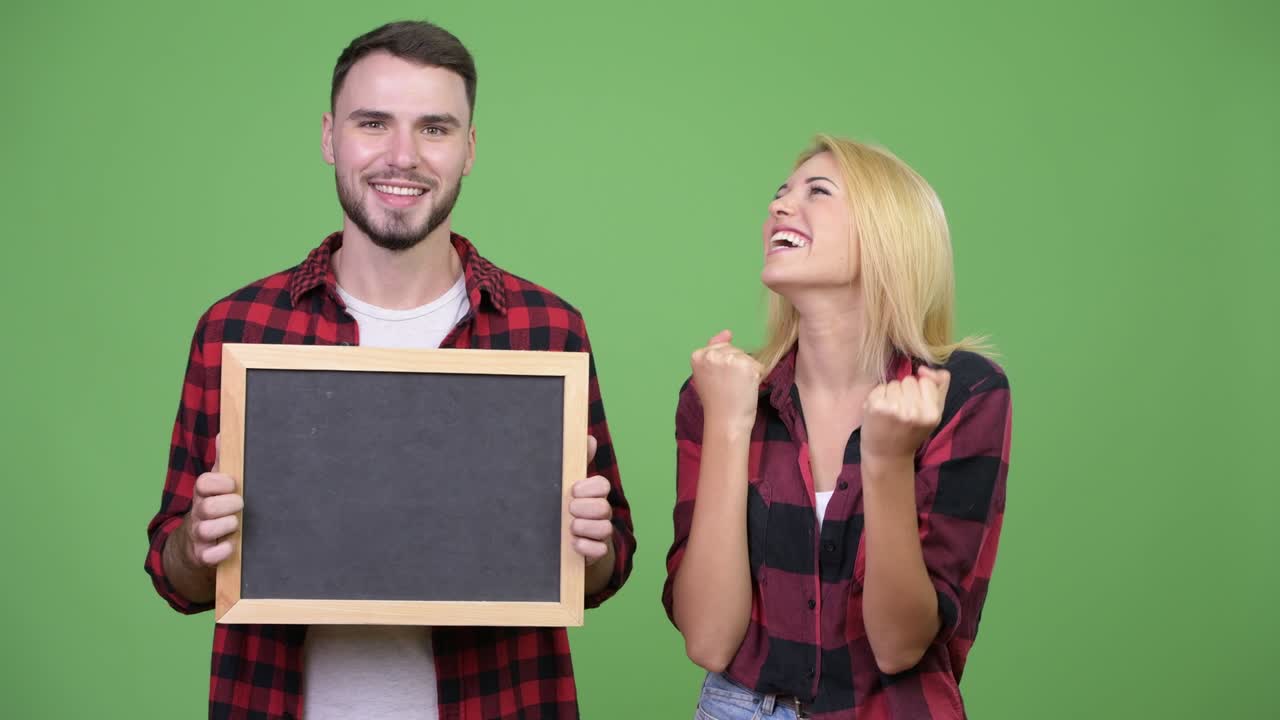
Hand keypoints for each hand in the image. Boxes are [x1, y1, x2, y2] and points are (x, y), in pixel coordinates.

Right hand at [181, 435, 243, 567]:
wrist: (194, 544)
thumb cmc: (213, 509)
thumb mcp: (216, 486)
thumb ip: (222, 463)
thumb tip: (224, 433)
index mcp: (203, 495)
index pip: (203, 483)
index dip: (219, 482)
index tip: (232, 484)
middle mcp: (198, 514)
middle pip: (206, 507)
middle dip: (227, 505)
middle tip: (239, 504)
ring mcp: (198, 536)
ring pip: (206, 530)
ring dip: (227, 526)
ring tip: (236, 524)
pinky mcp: (202, 555)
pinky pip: (209, 556)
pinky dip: (222, 551)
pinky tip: (231, 545)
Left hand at [570, 434, 613, 565]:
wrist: (565, 541)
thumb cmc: (570, 507)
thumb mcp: (569, 484)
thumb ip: (578, 462)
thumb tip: (589, 438)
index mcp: (595, 494)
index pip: (602, 485)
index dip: (590, 487)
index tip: (573, 490)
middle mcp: (601, 512)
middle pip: (603, 507)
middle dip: (584, 508)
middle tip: (569, 509)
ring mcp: (600, 533)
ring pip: (604, 529)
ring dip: (585, 527)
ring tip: (570, 527)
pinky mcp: (596, 552)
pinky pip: (599, 550)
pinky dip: (585, 547)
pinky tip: (572, 543)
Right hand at [690, 330, 763, 432]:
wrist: (724, 423)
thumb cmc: (716, 402)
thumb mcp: (707, 373)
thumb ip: (714, 350)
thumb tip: (727, 332)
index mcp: (698, 355)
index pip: (720, 349)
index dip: (723, 367)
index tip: (718, 382)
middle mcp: (712, 354)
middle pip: (733, 350)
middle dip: (735, 366)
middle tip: (727, 387)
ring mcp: (729, 359)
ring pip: (746, 357)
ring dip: (746, 372)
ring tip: (736, 389)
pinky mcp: (746, 365)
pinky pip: (758, 365)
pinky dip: (756, 377)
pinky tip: (746, 388)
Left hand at [861, 367, 951, 468]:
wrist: (887, 455)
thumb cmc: (911, 432)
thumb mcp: (933, 414)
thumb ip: (939, 387)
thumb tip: (924, 369)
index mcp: (932, 413)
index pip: (926, 381)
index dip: (919, 391)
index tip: (916, 407)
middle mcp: (914, 411)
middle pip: (909, 381)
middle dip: (905, 392)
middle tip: (902, 412)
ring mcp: (894, 409)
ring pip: (894, 383)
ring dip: (891, 394)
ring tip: (891, 412)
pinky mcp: (876, 407)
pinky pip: (880, 387)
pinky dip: (878, 396)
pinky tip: (880, 412)